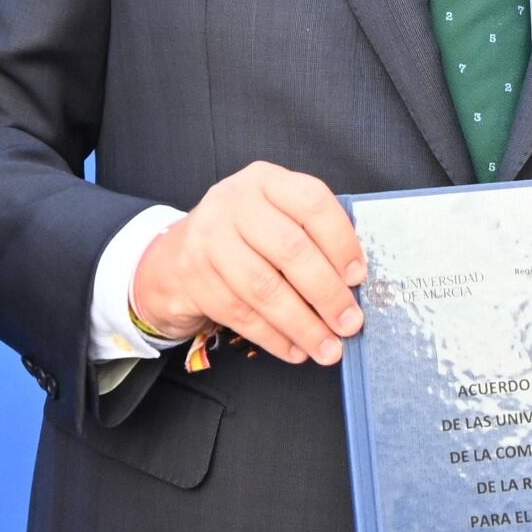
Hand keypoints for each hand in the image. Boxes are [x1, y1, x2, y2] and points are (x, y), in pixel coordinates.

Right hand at [129, 161, 367, 367]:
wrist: (174, 257)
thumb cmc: (242, 239)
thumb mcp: (275, 218)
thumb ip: (311, 237)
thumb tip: (353, 285)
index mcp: (265, 180)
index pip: (312, 203)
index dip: (341, 242)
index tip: (358, 277)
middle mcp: (233, 203)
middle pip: (290, 250)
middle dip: (327, 294)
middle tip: (349, 323)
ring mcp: (208, 239)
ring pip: (264, 288)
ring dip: (303, 325)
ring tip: (328, 348)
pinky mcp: (193, 277)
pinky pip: (241, 314)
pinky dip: (274, 338)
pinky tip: (296, 350)